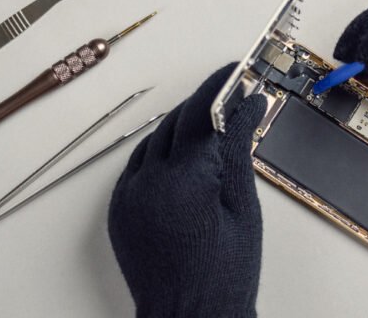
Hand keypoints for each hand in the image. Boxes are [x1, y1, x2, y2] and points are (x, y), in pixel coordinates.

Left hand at [108, 64, 266, 317]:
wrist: (189, 317)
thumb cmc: (225, 273)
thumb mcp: (243, 207)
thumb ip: (239, 150)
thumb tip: (248, 109)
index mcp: (186, 177)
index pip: (203, 113)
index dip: (221, 88)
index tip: (236, 74)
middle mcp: (150, 179)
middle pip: (177, 121)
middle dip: (204, 104)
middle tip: (229, 97)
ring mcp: (129, 194)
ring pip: (154, 141)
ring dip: (180, 128)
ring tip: (208, 127)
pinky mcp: (119, 209)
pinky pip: (137, 165)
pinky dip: (158, 153)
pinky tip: (179, 157)